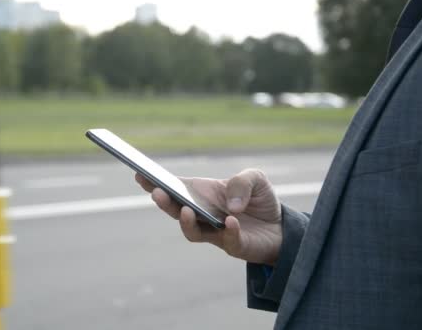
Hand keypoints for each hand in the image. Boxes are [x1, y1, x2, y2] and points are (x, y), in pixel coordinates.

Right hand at [135, 169, 281, 264]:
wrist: (282, 228)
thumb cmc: (260, 201)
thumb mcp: (256, 179)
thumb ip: (242, 182)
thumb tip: (230, 205)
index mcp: (202, 194)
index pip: (174, 188)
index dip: (155, 182)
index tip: (139, 175)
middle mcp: (202, 214)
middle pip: (176, 210)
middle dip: (164, 202)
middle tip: (157, 192)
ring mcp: (215, 232)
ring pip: (192, 231)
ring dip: (186, 222)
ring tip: (187, 210)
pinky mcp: (233, 246)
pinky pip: (226, 240)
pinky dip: (228, 231)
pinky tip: (231, 221)